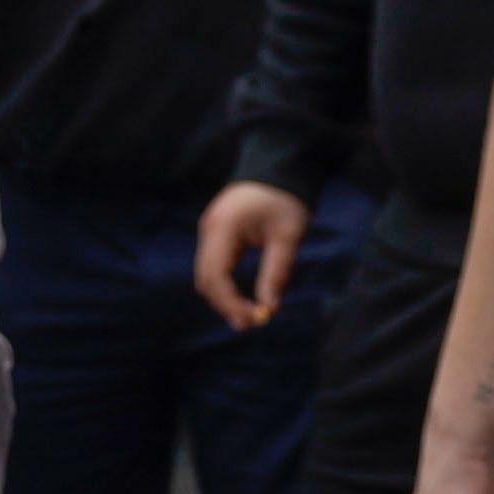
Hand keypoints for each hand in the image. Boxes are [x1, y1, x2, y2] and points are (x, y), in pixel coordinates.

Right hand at [193, 180, 311, 333]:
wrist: (275, 170)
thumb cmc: (284, 201)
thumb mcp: (287, 237)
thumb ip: (276, 272)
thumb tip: (270, 308)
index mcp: (223, 228)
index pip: (216, 276)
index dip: (232, 303)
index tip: (258, 319)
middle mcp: (209, 230)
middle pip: (206, 279)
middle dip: (226, 305)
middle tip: (254, 323)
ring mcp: (209, 231)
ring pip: (206, 275)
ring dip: (224, 298)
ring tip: (250, 315)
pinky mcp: (216, 234)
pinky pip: (212, 267)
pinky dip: (224, 286)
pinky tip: (243, 299)